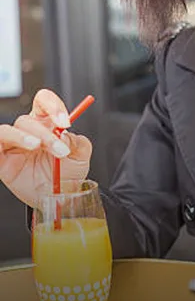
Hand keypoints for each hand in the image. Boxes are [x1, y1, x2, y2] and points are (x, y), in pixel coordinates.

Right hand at [0, 89, 91, 206]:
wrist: (59, 199)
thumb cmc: (67, 176)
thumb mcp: (80, 157)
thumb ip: (78, 143)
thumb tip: (65, 135)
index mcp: (47, 124)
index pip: (44, 101)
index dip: (52, 106)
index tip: (64, 122)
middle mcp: (29, 131)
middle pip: (28, 120)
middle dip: (45, 134)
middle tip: (60, 150)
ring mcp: (13, 145)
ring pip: (8, 130)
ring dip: (23, 136)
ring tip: (36, 147)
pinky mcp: (2, 159)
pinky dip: (0, 142)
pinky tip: (17, 150)